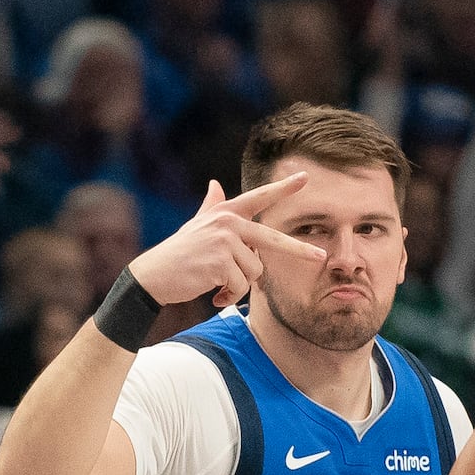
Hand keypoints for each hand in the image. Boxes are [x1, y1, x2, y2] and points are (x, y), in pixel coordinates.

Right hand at [127, 174, 327, 308]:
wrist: (153, 276)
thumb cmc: (179, 253)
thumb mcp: (196, 226)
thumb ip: (211, 207)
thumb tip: (215, 184)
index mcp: (226, 213)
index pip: (259, 197)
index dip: (283, 188)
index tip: (305, 178)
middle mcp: (228, 222)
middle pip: (273, 240)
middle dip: (299, 250)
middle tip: (321, 258)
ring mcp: (224, 241)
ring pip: (254, 272)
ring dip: (238, 286)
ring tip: (217, 284)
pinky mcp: (220, 262)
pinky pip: (240, 286)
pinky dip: (228, 295)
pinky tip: (212, 293)